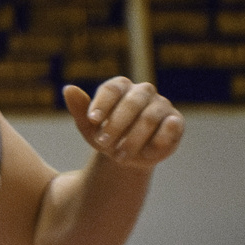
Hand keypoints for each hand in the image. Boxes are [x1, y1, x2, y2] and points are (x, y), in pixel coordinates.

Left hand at [64, 78, 182, 171]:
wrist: (128, 157)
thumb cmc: (107, 136)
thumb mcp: (89, 127)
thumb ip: (79, 109)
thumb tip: (68, 88)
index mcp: (121, 87)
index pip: (112, 88)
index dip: (102, 103)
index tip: (92, 120)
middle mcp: (143, 91)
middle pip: (132, 102)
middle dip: (116, 124)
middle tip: (103, 144)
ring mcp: (162, 105)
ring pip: (149, 117)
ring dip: (133, 139)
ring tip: (120, 157)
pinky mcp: (176, 121)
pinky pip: (170, 126)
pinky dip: (158, 141)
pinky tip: (146, 154)